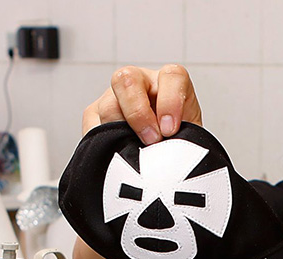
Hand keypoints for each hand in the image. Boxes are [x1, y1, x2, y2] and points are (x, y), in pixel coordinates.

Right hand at [82, 65, 202, 144]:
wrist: (160, 157)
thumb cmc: (177, 143)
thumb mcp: (189, 138)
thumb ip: (183, 135)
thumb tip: (168, 149)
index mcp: (168, 82)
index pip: (172, 76)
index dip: (170, 101)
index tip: (170, 130)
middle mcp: (140, 82)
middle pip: (127, 80)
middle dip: (138, 113)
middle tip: (151, 141)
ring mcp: (114, 96)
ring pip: (108, 107)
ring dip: (122, 133)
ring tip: (137, 152)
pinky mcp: (95, 116)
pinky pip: (93, 128)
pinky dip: (105, 144)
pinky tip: (120, 154)